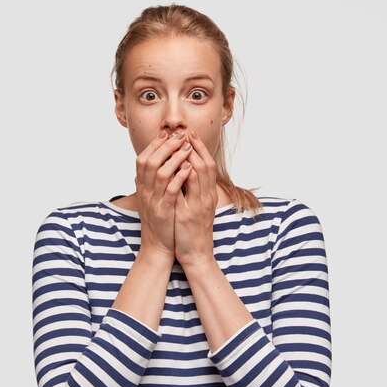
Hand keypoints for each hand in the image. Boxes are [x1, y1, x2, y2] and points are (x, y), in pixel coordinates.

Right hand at [135, 130, 193, 262]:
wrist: (158, 247)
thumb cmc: (158, 221)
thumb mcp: (150, 199)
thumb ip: (148, 183)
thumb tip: (147, 166)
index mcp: (141, 188)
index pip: (142, 158)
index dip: (154, 144)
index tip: (167, 134)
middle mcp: (144, 192)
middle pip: (149, 161)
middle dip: (165, 146)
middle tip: (179, 136)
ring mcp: (153, 202)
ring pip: (160, 172)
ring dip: (174, 157)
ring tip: (186, 147)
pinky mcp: (164, 212)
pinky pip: (170, 190)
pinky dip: (179, 176)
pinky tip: (188, 167)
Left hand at [173, 131, 217, 268]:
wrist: (195, 254)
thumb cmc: (191, 231)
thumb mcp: (192, 207)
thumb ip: (189, 191)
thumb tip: (180, 172)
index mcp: (207, 195)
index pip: (206, 165)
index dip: (200, 149)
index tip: (190, 134)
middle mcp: (207, 197)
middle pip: (206, 165)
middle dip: (197, 147)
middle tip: (187, 131)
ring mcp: (200, 205)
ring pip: (201, 174)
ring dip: (192, 156)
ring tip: (183, 142)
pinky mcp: (189, 214)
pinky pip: (190, 191)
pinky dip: (186, 176)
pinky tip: (179, 165)